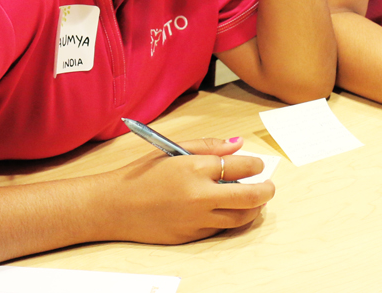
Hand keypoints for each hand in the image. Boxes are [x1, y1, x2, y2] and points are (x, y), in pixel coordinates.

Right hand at [103, 136, 274, 243]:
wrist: (113, 207)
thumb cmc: (142, 175)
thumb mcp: (174, 149)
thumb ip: (210, 146)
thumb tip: (238, 144)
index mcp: (196, 168)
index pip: (242, 166)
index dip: (256, 164)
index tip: (257, 165)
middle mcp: (200, 196)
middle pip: (250, 196)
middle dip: (266, 190)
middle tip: (269, 186)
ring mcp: (196, 219)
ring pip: (241, 218)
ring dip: (254, 208)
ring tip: (255, 200)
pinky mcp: (190, 236)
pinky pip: (220, 229)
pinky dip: (231, 219)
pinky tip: (229, 210)